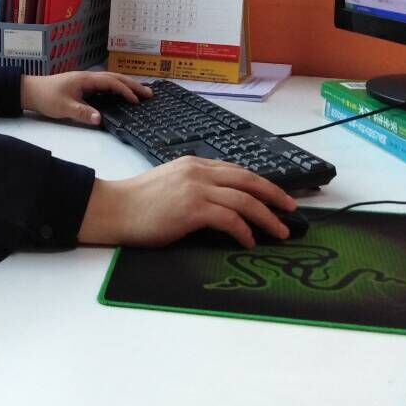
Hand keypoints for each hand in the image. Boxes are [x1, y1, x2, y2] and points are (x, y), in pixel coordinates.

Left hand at [20, 71, 151, 124]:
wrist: (31, 91)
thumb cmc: (46, 97)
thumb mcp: (63, 107)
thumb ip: (81, 112)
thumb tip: (100, 119)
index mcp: (85, 79)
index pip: (110, 82)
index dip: (124, 90)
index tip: (136, 100)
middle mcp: (88, 77)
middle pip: (115, 78)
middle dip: (132, 85)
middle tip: (149, 93)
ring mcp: (86, 81)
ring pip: (111, 80)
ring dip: (126, 85)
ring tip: (141, 93)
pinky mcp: (83, 86)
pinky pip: (105, 85)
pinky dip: (117, 88)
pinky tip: (122, 94)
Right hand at [76, 157, 296, 248]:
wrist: (114, 208)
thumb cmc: (137, 203)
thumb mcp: (170, 184)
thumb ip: (195, 187)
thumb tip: (220, 206)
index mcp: (194, 164)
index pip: (236, 170)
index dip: (261, 184)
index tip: (276, 197)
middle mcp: (198, 171)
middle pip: (248, 180)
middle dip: (274, 195)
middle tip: (291, 210)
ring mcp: (196, 188)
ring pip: (244, 199)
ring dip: (266, 217)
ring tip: (279, 232)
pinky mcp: (192, 208)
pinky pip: (229, 218)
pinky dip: (244, 231)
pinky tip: (249, 242)